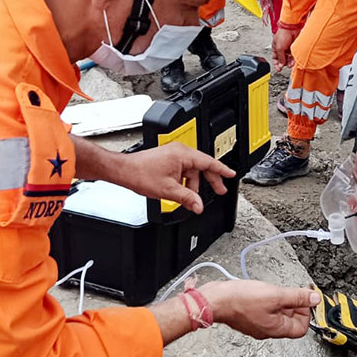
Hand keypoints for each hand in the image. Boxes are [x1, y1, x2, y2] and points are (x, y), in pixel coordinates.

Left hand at [116, 143, 232, 213]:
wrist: (124, 171)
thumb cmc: (141, 174)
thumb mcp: (168, 190)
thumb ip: (187, 198)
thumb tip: (199, 205)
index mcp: (183, 154)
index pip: (209, 162)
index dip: (222, 170)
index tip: (231, 174)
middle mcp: (179, 151)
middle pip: (202, 165)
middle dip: (211, 179)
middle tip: (219, 190)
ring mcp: (173, 154)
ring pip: (191, 170)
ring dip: (194, 184)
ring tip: (192, 198)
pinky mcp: (167, 158)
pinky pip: (183, 170)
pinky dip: (185, 181)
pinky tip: (182, 191)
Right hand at [200, 279, 318, 338]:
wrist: (215, 300)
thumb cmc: (240, 301)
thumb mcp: (275, 295)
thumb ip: (297, 297)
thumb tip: (315, 299)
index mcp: (276, 329)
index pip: (302, 328)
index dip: (307, 313)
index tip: (305, 298)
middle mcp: (267, 330)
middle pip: (290, 321)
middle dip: (294, 305)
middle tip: (292, 291)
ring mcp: (257, 324)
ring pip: (277, 314)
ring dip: (282, 302)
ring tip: (277, 290)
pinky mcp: (248, 316)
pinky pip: (266, 310)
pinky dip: (269, 301)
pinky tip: (264, 291)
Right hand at [272, 27, 297, 69]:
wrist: (292, 28)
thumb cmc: (283, 34)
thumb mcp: (279, 48)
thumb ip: (280, 57)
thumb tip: (281, 65)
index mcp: (275, 48)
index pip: (275, 59)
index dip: (276, 65)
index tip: (279, 70)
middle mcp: (282, 49)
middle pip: (283, 60)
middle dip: (284, 64)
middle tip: (286, 66)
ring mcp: (288, 48)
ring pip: (289, 59)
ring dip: (290, 62)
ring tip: (291, 64)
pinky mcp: (294, 48)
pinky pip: (294, 56)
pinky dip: (294, 60)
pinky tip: (294, 62)